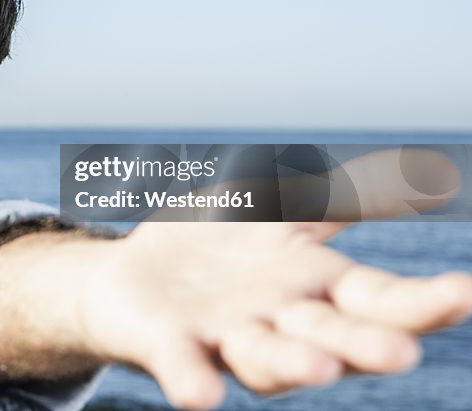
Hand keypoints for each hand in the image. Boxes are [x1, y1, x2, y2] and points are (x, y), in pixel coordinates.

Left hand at [77, 222, 471, 409]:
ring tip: (320, 368)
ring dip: (289, 363)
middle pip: (329, 337)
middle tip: (402, 353)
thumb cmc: (213, 250)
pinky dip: (191, 378)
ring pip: (264, 356)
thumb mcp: (276, 215)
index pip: (376, 299)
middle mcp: (276, 321)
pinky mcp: (169, 343)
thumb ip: (336, 201)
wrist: (126, 279)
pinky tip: (201, 393)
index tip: (467, 292)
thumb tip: (425, 174)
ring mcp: (222, 337)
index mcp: (309, 288)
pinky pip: (183, 365)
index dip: (423, 302)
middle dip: (363, 345)